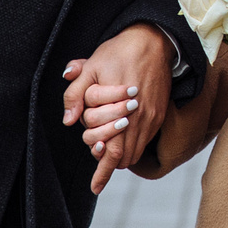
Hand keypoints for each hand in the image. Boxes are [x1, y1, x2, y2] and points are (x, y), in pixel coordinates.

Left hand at [60, 24, 173, 194]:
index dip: (102, 171)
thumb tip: (68, 121)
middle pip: (125, 156)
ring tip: (108, 151)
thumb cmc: (118, 53)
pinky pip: (146, 140)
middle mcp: (139, 116)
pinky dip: (133, 145)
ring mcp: (151, 116)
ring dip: (121, 156)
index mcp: (119, 107)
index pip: (112, 150)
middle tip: (98, 163)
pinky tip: (123, 138)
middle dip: (109, 165)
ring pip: (136, 151)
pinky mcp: (159, 113)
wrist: (153, 41)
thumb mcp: (90, 68)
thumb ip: (75, 95)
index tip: (95, 187)